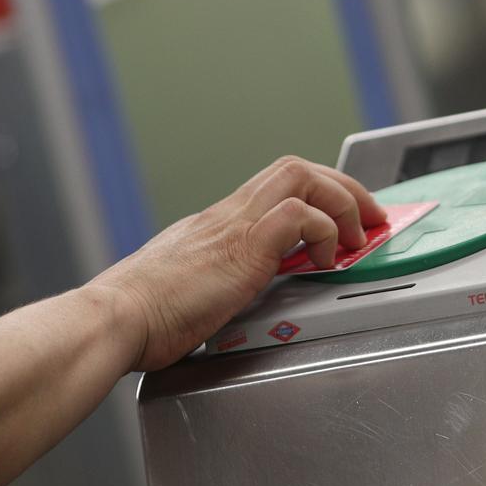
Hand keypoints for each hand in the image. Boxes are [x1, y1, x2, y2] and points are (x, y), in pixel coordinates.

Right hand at [89, 156, 386, 370]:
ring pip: (301, 175)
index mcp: (215, 226)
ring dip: (342, 200)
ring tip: (359, 234)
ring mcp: (235, 226)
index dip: (315, 195)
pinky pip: (299, 215)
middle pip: (294, 168)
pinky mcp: (244, 246)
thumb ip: (208, 286)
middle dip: (342, 186)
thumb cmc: (140, 316)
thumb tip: (219, 303)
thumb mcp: (184, 292)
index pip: (273, 188)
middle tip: (369, 217)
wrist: (117, 318)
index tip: (339, 218)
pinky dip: (325, 230)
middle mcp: (227, 215)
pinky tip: (327, 261)